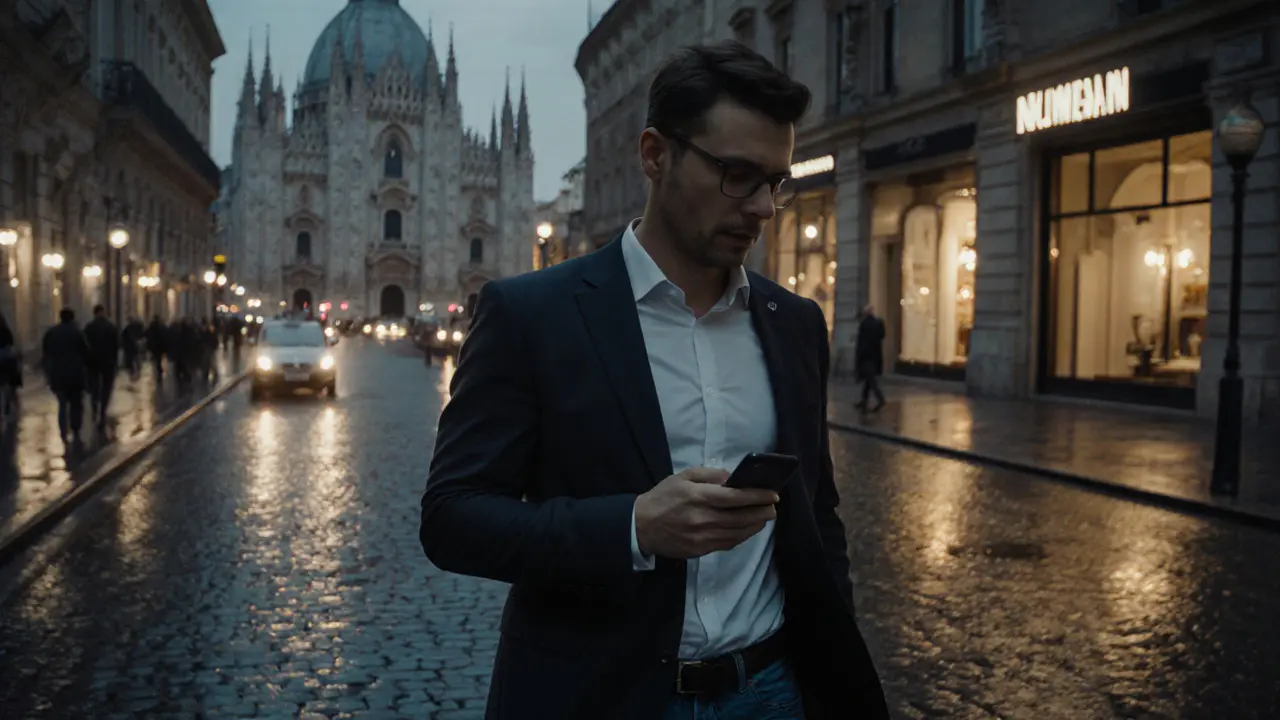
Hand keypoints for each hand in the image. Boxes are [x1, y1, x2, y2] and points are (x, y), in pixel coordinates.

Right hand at [634, 467, 778, 558]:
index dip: (756, 496)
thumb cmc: (663, 497)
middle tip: (774, 507)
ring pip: (737, 532)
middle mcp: (702, 518)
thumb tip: (733, 478)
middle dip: (761, 512)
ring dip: (755, 525)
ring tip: (765, 518)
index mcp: (697, 496)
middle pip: (740, 517)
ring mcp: (701, 537)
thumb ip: (709, 475)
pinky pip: (727, 544)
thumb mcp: (682, 476)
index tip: (773, 494)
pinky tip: (748, 529)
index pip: (734, 497)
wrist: (641, 526)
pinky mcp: (700, 550)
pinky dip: (742, 536)